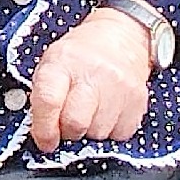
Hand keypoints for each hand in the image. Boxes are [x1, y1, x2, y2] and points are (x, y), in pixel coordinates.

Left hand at [27, 6, 153, 151]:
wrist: (120, 38)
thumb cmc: (79, 54)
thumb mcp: (51, 63)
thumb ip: (43, 96)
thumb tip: (40, 132)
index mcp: (62, 62)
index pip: (49, 100)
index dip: (43, 128)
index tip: (44, 140)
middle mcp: (93, 74)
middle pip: (75, 123)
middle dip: (67, 132)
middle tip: (65, 125)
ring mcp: (119, 88)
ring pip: (98, 133)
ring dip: (89, 131)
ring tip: (88, 110)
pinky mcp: (138, 102)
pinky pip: (119, 134)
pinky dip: (110, 130)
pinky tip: (106, 112)